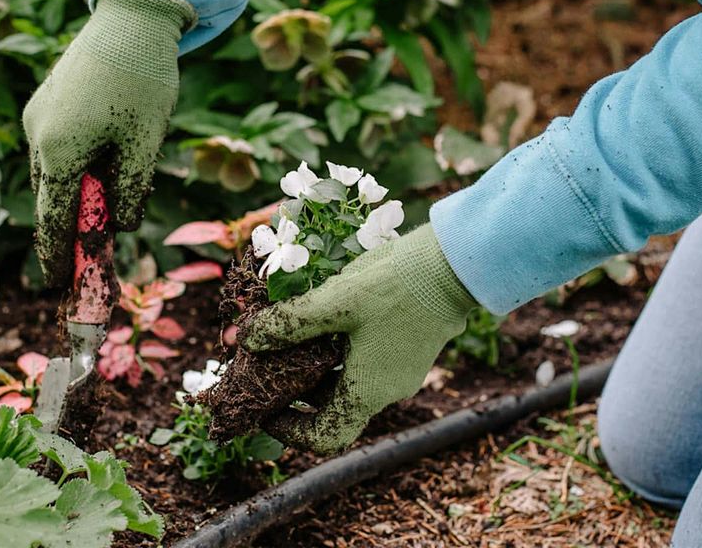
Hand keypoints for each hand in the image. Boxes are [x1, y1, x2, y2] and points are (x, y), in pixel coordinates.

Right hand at [23, 0, 194, 285]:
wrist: (133, 17)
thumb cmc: (144, 82)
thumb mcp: (144, 144)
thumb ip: (129, 191)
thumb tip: (121, 225)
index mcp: (57, 151)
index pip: (53, 220)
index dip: (59, 256)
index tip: (61, 283)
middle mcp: (37, 134)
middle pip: (52, 197)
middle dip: (75, 223)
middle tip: (99, 246)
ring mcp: (39, 114)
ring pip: (55, 171)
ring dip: (81, 191)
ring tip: (117, 192)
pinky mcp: (48, 100)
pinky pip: (59, 145)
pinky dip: (80, 163)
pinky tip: (111, 155)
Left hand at [242, 224, 477, 453]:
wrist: (453, 264)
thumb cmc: (395, 286)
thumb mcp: (334, 302)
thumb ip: (289, 323)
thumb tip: (247, 339)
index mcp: (367, 391)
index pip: (325, 436)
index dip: (290, 431)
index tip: (266, 408)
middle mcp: (386, 389)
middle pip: (333, 408)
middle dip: (296, 391)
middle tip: (267, 365)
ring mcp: (401, 369)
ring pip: (348, 382)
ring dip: (316, 368)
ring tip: (288, 338)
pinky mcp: (408, 347)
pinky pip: (365, 363)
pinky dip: (338, 352)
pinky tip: (322, 320)